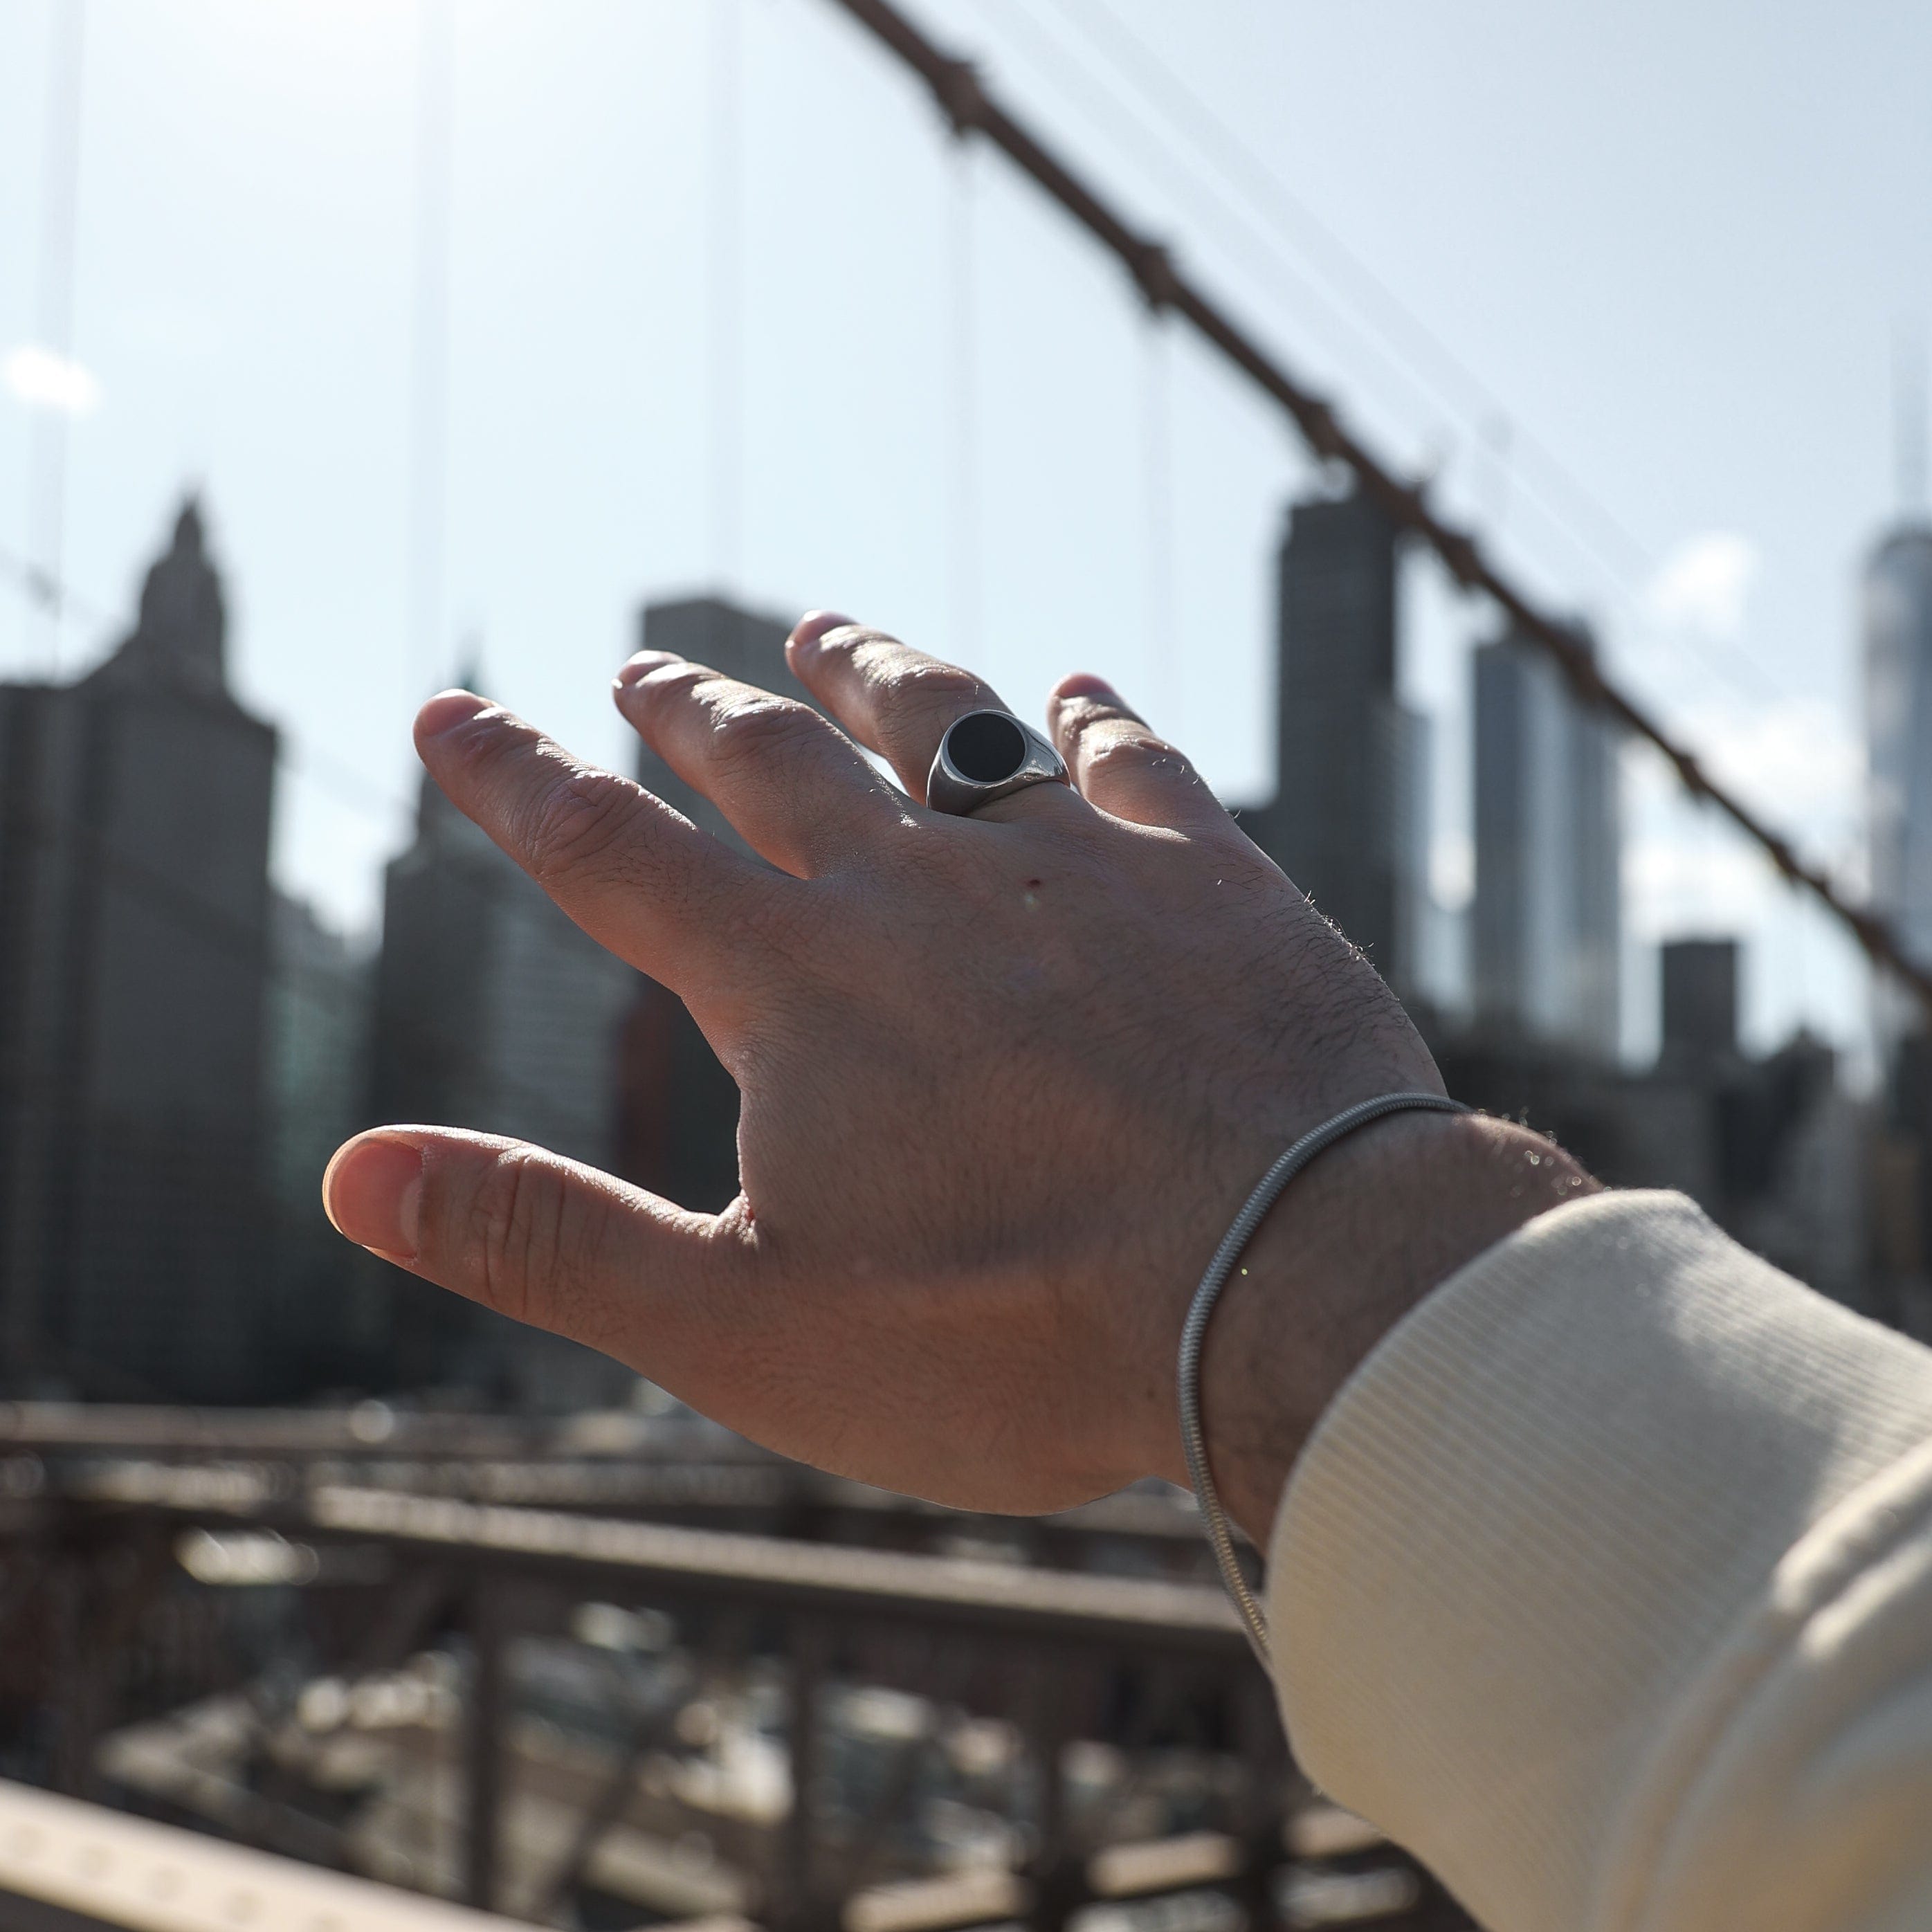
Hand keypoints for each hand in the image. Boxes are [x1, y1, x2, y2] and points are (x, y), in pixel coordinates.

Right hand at [325, 617, 1592, 1534]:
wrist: (1289, 1289)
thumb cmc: (1013, 1333)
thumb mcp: (743, 1323)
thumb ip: (544, 1236)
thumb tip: (347, 1174)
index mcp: (795, 984)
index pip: (608, 853)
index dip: (512, 781)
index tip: (449, 711)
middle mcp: (922, 890)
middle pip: (773, 767)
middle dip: (691, 714)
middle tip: (643, 664)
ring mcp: (1076, 871)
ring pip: (946, 730)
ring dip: (870, 676)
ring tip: (823, 631)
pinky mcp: (1215, 884)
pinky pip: (1136, 764)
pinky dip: (1095, 716)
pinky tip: (1078, 683)